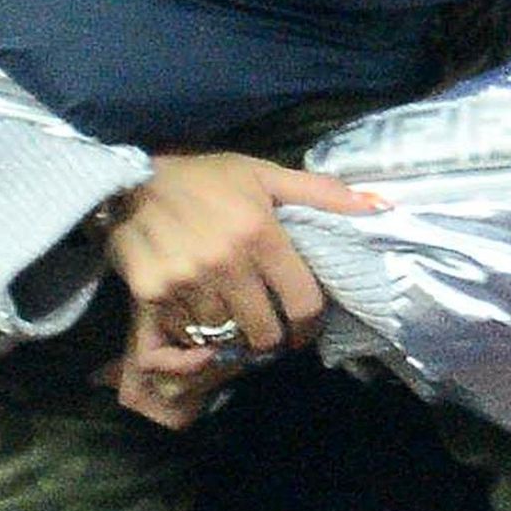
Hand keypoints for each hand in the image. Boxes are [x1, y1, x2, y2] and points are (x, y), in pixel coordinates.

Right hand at [98, 151, 383, 422]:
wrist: (130, 180)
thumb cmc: (206, 178)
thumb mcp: (263, 174)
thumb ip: (321, 193)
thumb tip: (380, 206)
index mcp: (260, 232)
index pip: (302, 303)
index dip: (309, 326)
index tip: (303, 328)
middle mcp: (225, 260)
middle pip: (264, 332)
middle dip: (271, 335)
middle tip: (267, 326)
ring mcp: (186, 280)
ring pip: (224, 336)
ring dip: (231, 333)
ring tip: (231, 317)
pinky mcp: (152, 293)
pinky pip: (186, 333)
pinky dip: (195, 331)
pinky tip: (199, 311)